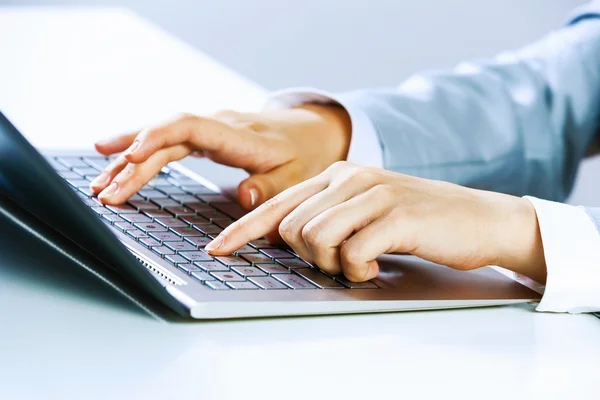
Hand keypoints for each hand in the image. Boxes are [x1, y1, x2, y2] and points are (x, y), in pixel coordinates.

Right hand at [90, 105, 351, 208]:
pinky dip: (141, 154)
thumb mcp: (296, 175)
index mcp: (237, 134)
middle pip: (166, 136)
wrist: (309, 132)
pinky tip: (118, 164)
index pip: (190, 127)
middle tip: (105, 192)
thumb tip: (244, 197)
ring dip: (128, 159)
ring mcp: (208, 129)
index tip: (133, 155)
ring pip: (160, 138)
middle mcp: (217, 126)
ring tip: (98, 184)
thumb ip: (271, 187)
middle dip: (132, 162)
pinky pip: (166, 143)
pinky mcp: (204, 137)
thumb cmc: (303, 155)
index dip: (159, 137)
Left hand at [206, 162, 546, 282]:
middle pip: (291, 227)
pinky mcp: (397, 216)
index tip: (217, 250)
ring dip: (335, 264)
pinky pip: (352, 252)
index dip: (242, 230)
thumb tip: (283, 240)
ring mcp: (374, 194)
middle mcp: (350, 178)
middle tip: (344, 260)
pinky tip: (379, 265)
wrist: (479, 219)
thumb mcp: (366, 212)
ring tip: (364, 262)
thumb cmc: (418, 222)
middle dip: (308, 256)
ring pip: (315, 239)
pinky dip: (360, 270)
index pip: (277, 204)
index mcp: (337, 175)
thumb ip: (326, 218)